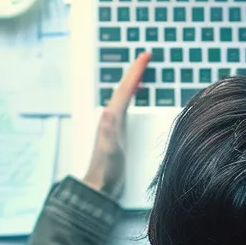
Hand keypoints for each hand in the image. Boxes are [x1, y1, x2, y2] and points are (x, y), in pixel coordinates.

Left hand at [82, 51, 151, 197]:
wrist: (99, 189)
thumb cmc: (105, 172)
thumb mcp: (109, 151)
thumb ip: (108, 132)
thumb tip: (107, 111)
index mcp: (111, 118)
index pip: (125, 89)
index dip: (136, 71)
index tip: (145, 55)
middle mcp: (111, 118)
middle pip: (124, 88)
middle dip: (135, 71)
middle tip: (146, 57)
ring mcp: (115, 125)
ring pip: (125, 97)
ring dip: (133, 82)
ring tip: (141, 72)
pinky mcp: (119, 133)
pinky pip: (127, 108)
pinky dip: (132, 98)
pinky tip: (136, 99)